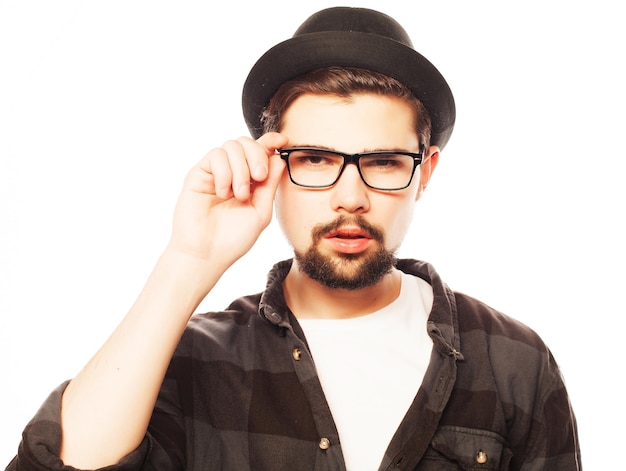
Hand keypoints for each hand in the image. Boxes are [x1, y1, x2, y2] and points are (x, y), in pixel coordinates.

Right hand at [168, 132, 287, 268]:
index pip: (260, 152)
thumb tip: (278, 158)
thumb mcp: (261, 212)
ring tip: (239, 194)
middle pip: (247, 143)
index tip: (282, 140)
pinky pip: (215, 156)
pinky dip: (224, 173)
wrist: (207, 254)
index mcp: (251, 181)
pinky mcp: (199, 174)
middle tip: (259, 177)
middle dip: (257, 155)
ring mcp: (215, 172)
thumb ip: (270, 185)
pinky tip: (223, 193)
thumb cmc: (233, 238)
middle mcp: (233, 173)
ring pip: (231, 146)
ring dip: (241, 169)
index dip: (271, 142)